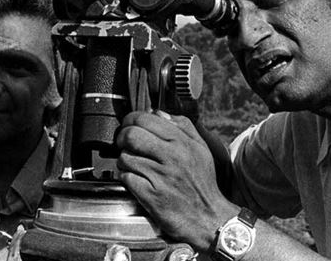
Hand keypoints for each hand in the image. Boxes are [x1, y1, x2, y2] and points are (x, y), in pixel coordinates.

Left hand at [115, 110, 237, 250]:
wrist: (208, 217)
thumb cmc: (202, 183)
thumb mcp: (201, 149)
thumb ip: (182, 126)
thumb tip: (158, 113)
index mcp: (182, 143)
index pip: (145, 119)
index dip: (131, 120)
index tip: (129, 125)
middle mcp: (171, 157)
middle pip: (131, 135)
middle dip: (122, 137)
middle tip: (124, 143)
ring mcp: (160, 176)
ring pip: (125, 157)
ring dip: (124, 160)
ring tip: (133, 164)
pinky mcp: (150, 195)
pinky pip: (126, 178)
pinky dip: (126, 178)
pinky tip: (135, 179)